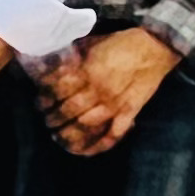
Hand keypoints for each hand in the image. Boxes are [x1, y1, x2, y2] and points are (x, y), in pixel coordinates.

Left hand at [36, 27, 176, 157]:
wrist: (155, 47)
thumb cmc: (120, 43)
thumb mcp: (91, 43)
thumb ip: (71, 57)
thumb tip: (49, 64)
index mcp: (87, 70)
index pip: (58, 90)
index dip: (45, 100)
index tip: (40, 104)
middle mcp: (98, 90)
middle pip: (68, 111)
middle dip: (53, 119)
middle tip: (48, 122)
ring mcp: (114, 104)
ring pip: (86, 126)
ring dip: (69, 135)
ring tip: (59, 138)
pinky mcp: (129, 113)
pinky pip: (112, 135)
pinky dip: (98, 146)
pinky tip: (84, 151)